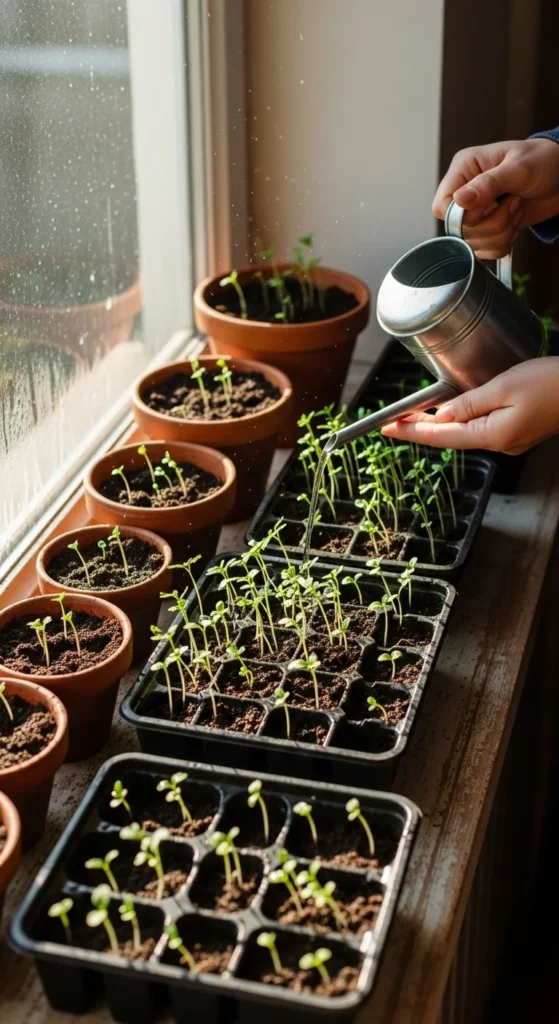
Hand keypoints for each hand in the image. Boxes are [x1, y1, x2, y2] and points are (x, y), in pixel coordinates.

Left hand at [381, 358, 558, 454]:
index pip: (440, 437)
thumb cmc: (550, 384)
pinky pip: (481, 428)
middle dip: (420, 429)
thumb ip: (469, 402)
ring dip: (439, 425)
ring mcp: (510, 440)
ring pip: (465, 433)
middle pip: (449, 438)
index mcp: (492, 435)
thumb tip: (443, 416)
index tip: (387, 430)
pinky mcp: (518, 431)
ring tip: (413, 418)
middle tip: (392, 423)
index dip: (411, 432)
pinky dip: (461, 421)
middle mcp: (499, 443)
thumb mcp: (504, 387)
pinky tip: (451, 414)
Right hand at [433, 139, 558, 257]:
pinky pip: (485, 251)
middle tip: (513, 202)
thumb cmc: (543, 161)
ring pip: (473, 243)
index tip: (489, 205)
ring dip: (501, 232)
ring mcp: (476, 213)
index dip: (462, 216)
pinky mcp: (487, 229)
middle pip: (459, 230)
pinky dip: (503, 243)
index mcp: (464, 170)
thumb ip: (488, 184)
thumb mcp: (518, 168)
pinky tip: (514, 222)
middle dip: (492, 223)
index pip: (442, 206)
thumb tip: (459, 199)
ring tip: (516, 209)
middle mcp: (465, 192)